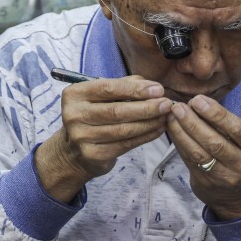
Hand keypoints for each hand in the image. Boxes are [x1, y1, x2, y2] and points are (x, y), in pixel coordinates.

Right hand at [36, 76, 170, 202]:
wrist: (73, 152)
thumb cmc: (92, 116)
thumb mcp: (99, 97)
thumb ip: (122, 87)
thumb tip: (151, 86)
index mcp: (74, 94)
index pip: (108, 88)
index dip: (135, 89)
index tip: (158, 89)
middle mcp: (74, 114)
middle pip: (117, 110)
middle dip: (146, 107)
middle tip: (167, 104)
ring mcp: (81, 136)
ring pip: (124, 129)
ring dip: (149, 122)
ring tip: (165, 117)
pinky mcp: (93, 154)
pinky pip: (125, 144)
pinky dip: (145, 136)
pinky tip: (157, 130)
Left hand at [167, 96, 240, 219]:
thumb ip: (227, 124)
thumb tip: (197, 101)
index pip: (238, 130)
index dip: (216, 114)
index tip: (198, 100)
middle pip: (216, 142)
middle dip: (194, 122)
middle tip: (179, 107)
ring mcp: (226, 179)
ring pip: (199, 153)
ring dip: (182, 131)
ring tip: (172, 116)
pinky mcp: (207, 184)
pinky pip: (189, 160)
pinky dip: (178, 142)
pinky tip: (171, 129)